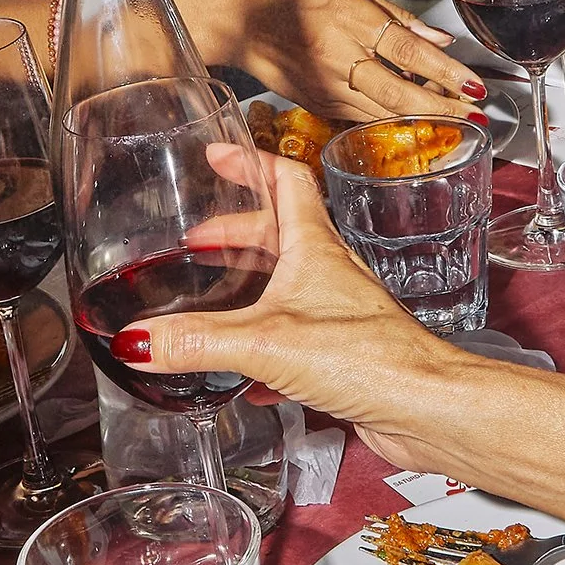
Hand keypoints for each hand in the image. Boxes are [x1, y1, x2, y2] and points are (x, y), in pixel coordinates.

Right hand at [110, 153, 474, 474]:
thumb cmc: (371, 358)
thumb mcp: (264, 342)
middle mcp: (329, 274)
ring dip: (248, 287)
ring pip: (285, 287)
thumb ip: (197, 341)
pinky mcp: (341, 356)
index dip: (250, 162)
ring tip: (211, 296)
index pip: (285, 181)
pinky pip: (293, 341)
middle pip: (278, 235)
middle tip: (197, 239)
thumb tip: (139, 341)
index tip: (218, 155)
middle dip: (234, 232)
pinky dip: (262, 348)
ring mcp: (338, 314)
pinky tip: (243, 376)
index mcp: (315, 248)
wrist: (425, 408)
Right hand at [196, 0, 486, 124]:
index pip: (407, 50)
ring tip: (456, 121)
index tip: (474, 85)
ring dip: (421, 119)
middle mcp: (337, 56)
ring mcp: (324, 85)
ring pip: (381, 111)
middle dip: (441, 108)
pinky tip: (414, 118)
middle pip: (398, 91)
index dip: (444, 72)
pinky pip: (361, 115)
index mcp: (348, 18)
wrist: (236, 18)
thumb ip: (394, 15)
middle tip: (475, 116)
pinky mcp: (316, 103)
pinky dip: (391, 120)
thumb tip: (437, 39)